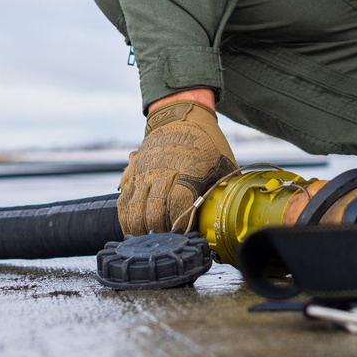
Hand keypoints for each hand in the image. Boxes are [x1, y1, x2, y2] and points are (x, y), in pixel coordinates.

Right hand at [118, 100, 237, 234]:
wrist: (182, 115)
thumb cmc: (207, 143)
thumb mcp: (224, 163)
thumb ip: (225, 191)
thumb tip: (232, 217)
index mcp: (188, 171)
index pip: (177, 206)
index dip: (179, 226)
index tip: (184, 236)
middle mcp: (162, 172)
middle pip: (153, 212)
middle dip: (159, 232)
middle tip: (166, 241)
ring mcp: (145, 172)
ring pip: (134, 209)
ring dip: (140, 229)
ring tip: (149, 240)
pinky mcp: (133, 172)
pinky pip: (123, 200)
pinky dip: (126, 217)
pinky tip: (134, 228)